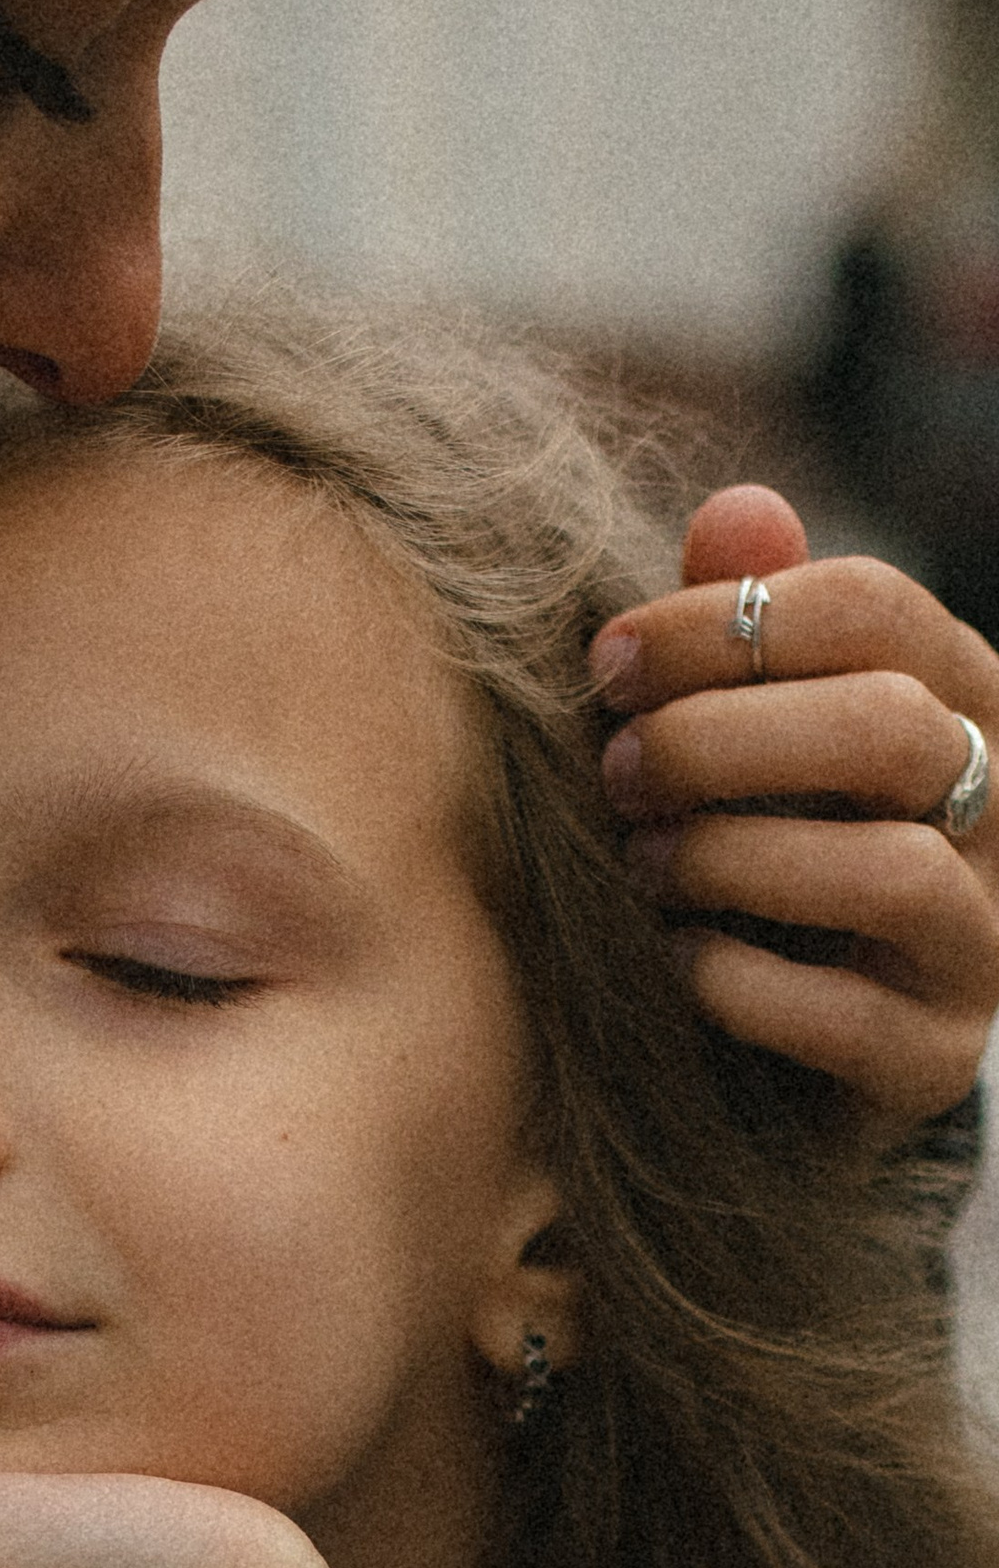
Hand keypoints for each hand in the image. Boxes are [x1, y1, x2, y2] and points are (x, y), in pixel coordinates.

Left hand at [591, 484, 998, 1137]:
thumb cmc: (768, 836)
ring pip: (890, 875)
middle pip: (888, 728)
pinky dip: (739, 983)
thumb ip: (753, 616)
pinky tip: (673, 960)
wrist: (793, 1037)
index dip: (722, 621)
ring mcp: (981, 943)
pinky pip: (848, 1019)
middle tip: (617, 771)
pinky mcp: (933, 1058)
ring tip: (642, 864)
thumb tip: (738, 509)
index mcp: (961, 696)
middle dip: (720, 741)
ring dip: (733, 860)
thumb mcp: (758, 719)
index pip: (876, 608)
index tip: (606, 663)